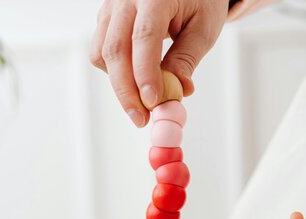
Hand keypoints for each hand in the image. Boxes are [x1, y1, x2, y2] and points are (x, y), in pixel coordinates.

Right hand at [90, 0, 229, 126]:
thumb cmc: (199, 1)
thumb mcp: (203, 28)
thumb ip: (186, 59)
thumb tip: (177, 91)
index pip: (144, 38)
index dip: (145, 74)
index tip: (152, 102)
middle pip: (115, 49)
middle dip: (126, 91)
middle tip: (141, 119)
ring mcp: (111, 6)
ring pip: (102, 53)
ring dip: (120, 84)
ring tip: (143, 102)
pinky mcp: (106, 17)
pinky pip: (102, 50)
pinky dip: (117, 72)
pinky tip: (137, 80)